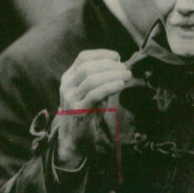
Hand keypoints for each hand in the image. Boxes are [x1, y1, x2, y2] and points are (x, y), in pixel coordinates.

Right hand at [54, 50, 130, 167]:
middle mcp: (67, 85)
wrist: (74, 138)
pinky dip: (109, 87)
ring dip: (112, 75)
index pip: (83, 57)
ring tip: (126, 76)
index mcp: (69, 77)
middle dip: (110, 66)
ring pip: (91, 79)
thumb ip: (100, 80)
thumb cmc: (86, 113)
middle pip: (88, 67)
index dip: (101, 54)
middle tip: (126, 69)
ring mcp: (71, 98)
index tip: (117, 57)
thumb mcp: (90, 92)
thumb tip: (120, 68)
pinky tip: (120, 85)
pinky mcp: (78, 110)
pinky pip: (95, 94)